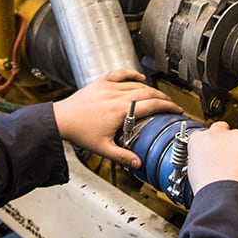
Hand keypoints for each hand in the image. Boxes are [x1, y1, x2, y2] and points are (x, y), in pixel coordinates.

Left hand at [53, 69, 180, 168]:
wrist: (62, 120)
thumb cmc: (80, 132)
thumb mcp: (103, 148)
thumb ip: (123, 156)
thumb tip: (138, 164)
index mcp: (121, 110)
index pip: (151, 105)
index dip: (167, 106)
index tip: (176, 109)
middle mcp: (116, 96)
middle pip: (147, 92)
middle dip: (163, 97)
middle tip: (171, 104)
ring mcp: (108, 87)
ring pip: (135, 84)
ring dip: (150, 88)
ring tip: (158, 95)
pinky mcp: (100, 82)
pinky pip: (119, 74)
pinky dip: (131, 73)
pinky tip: (140, 77)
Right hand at [187, 121, 237, 192]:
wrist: (221, 194)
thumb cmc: (208, 186)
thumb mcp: (194, 168)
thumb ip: (200, 156)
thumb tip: (207, 158)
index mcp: (197, 139)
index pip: (205, 134)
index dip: (212, 143)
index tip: (216, 151)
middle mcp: (213, 133)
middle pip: (222, 128)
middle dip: (226, 140)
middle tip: (230, 156)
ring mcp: (232, 135)